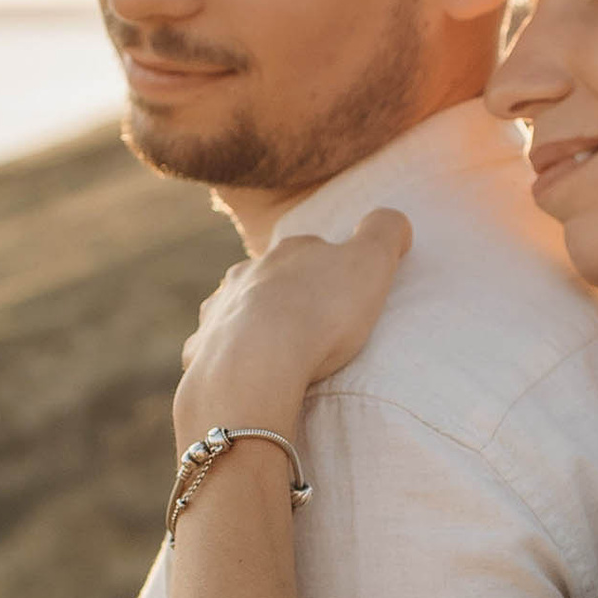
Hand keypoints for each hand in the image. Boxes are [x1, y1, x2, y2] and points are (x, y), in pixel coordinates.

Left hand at [172, 210, 412, 446]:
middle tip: (310, 324)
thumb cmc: (320, 310)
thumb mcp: (371, 262)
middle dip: (286, 294)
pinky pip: (213, 352)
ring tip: (274, 353)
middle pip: (269, 278)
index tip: (343, 293)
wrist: (256, 361)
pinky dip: (226, 360)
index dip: (329, 268)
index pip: (311, 249)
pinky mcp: (202, 351)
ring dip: (251, 324)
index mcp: (289, 252)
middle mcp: (247, 274)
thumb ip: (385, 233)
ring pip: (236, 310)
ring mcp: (219, 311)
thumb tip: (395, 220)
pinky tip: (242, 376)